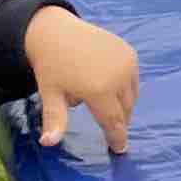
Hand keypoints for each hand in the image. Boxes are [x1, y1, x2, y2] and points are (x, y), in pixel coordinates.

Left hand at [27, 3, 140, 156]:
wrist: (55, 30)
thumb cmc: (51, 66)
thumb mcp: (51, 94)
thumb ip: (55, 120)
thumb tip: (48, 143)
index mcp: (99, 91)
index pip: (114, 123)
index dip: (117, 138)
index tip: (119, 149)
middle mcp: (118, 78)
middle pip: (125, 111)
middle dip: (118, 120)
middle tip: (109, 126)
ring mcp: (127, 63)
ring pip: (132, 96)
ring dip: (122, 104)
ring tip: (105, 102)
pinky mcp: (130, 53)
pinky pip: (133, 79)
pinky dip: (125, 86)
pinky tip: (109, 83)